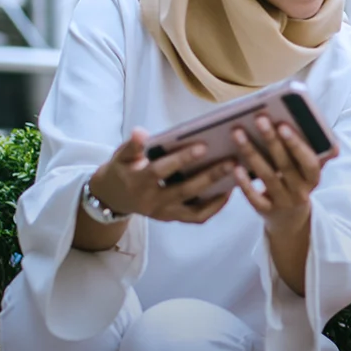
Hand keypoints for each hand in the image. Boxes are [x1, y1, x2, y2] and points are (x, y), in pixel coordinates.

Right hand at [88, 129, 237, 223]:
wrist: (114, 197)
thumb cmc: (122, 169)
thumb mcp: (121, 155)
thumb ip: (133, 146)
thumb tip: (141, 132)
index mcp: (138, 182)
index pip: (161, 171)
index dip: (181, 159)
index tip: (203, 146)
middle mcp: (153, 201)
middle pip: (185, 190)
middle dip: (210, 176)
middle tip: (232, 161)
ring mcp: (165, 213)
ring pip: (195, 209)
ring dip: (218, 194)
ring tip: (236, 175)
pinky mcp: (173, 218)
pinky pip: (197, 217)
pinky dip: (214, 206)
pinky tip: (228, 190)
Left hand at [232, 115, 324, 226]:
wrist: (290, 219)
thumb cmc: (297, 183)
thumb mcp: (309, 171)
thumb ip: (318, 155)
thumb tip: (334, 145)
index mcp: (313, 178)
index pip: (309, 161)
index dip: (296, 144)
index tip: (283, 125)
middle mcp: (301, 192)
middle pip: (286, 165)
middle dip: (272, 140)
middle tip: (259, 119)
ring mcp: (283, 202)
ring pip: (268, 177)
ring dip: (252, 154)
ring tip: (238, 134)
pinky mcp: (266, 211)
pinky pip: (255, 198)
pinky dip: (245, 183)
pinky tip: (235, 167)